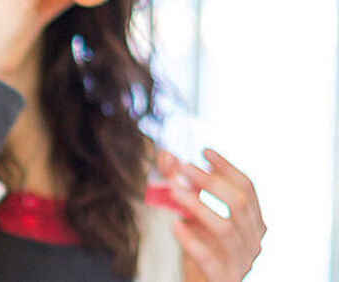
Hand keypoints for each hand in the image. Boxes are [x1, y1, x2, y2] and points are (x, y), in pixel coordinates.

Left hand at [169, 149, 264, 280]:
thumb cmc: (201, 245)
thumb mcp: (191, 214)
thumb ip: (179, 184)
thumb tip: (166, 155)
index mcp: (253, 221)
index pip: (248, 189)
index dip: (227, 168)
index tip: (204, 151)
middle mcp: (254, 240)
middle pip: (239, 204)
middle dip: (210, 182)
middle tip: (183, 168)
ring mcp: (242, 260)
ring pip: (225, 228)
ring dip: (198, 205)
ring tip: (173, 191)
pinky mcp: (224, 277)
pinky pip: (209, 257)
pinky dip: (192, 240)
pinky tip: (175, 225)